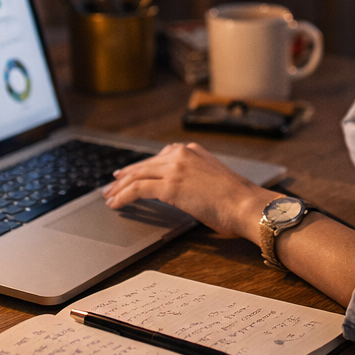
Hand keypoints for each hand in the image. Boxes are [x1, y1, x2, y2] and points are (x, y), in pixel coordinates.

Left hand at [101, 143, 277, 242]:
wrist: (245, 204)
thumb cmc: (236, 200)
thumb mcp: (214, 179)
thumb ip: (195, 178)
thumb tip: (183, 192)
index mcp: (192, 151)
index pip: (158, 156)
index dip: (140, 167)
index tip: (128, 174)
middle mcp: (181, 154)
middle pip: (143, 165)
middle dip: (124, 177)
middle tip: (111, 186)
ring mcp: (174, 168)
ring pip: (136, 176)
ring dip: (119, 187)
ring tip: (109, 197)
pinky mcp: (169, 186)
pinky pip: (137, 189)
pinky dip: (123, 196)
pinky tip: (116, 204)